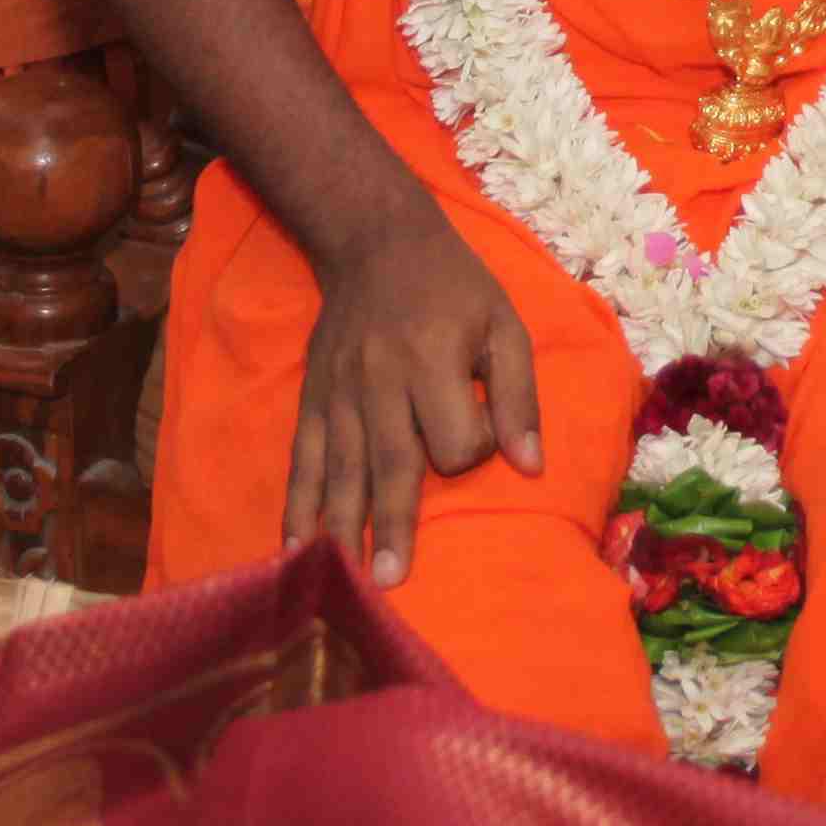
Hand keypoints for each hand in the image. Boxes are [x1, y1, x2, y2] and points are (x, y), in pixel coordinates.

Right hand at [287, 210, 542, 586]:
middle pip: (388, 464)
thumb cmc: (454, 287)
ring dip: (342, 528)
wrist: (375, 240)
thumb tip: (529, 466)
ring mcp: (338, 394)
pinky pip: (303, 459)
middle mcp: (379, 382)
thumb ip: (518, 396)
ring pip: (339, 470)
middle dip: (390, 526)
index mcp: (431, 361)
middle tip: (390, 584)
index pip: (451, 437)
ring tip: (345, 582)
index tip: (483, 440)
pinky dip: (298, 505)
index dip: (472, 451)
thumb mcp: (503, 325)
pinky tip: (295, 549)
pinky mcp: (313, 399)